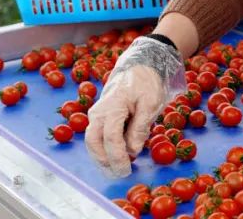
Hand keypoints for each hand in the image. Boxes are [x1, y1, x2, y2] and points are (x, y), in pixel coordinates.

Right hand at [84, 36, 185, 177]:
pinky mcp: (98, 118)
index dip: (117, 156)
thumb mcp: (151, 102)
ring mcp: (96, 114)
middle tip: (120, 173)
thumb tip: (133, 151)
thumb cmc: (146, 84)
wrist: (138, 68)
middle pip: (93, 141)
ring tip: (117, 170)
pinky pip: (96, 137)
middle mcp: (98, 111)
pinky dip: (103, 151)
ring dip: (101, 158)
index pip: (110, 136)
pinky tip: (115, 159)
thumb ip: (141, 127)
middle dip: (105, 161)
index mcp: (112, 106)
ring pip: (91, 142)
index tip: (127, 168)